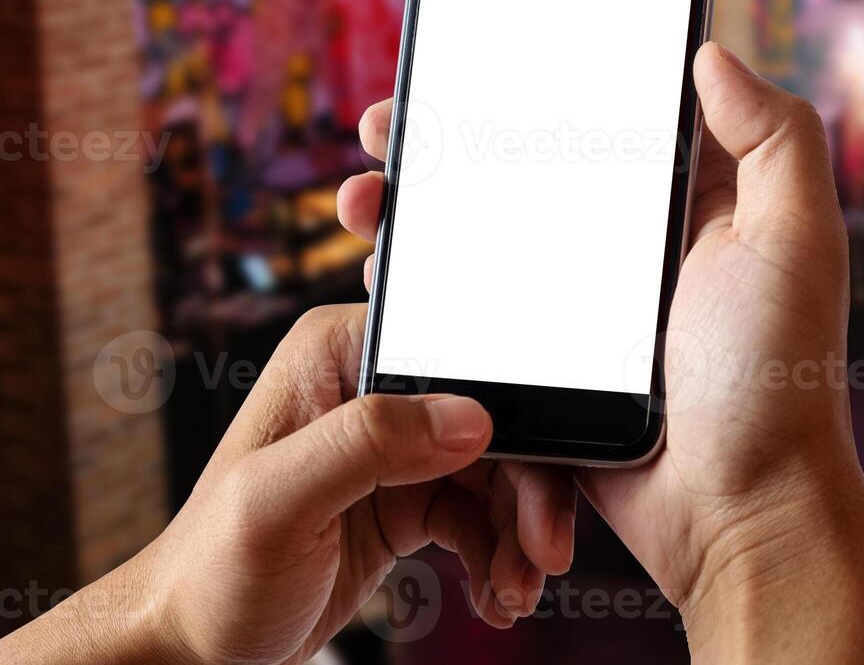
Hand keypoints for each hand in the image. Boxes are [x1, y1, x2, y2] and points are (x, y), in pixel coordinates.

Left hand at [5, 306, 575, 664]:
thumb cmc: (208, 574)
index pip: (460, 360)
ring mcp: (393, 445)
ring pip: (498, 471)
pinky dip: (499, 554)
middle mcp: (373, 388)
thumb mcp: (277, 502)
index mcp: (338, 355)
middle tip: (543, 553)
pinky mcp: (408, 495)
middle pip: (492, 420)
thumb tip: (471, 415)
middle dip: (528, 490)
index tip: (538, 485)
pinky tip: (497, 593)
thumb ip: (367, 443)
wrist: (195, 648)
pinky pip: (481, 513)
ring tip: (516, 590)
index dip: (513, 417)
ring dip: (518, 532)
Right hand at [339, 42, 863, 659]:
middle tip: (383, 130)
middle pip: (523, 173)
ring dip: (418, 211)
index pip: (599, 120)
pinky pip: (475, 314)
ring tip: (363, 198)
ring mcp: (582, 308)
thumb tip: (709, 52)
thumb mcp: (796, 241)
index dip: (530, 84)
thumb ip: (775, 139)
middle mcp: (630, 247)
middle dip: (446, 143)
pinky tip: (381, 270)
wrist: (736, 513)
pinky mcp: (546, 364)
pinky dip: (424, 291)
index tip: (461, 59)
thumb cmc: (775, 378)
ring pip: (485, 238)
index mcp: (687, 205)